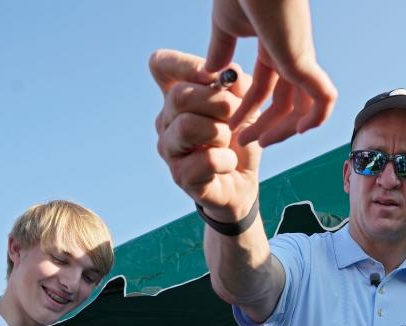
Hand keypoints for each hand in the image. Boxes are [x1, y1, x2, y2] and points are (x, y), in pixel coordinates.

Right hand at [149, 49, 260, 219]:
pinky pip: (207, 159)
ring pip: (188, 126)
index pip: (160, 64)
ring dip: (221, 132)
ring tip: (230, 141)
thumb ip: (237, 85)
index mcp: (176, 96)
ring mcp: (169, 148)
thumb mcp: (244, 105)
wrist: (242, 181)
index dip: (186, 64)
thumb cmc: (238, 138)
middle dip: (217, 102)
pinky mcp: (180, 175)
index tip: (214, 77)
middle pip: (179, 96)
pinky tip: (230, 162)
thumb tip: (230, 73)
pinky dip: (228, 159)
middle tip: (236, 115)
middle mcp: (165, 120)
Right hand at [205, 0, 336, 145]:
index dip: (250, 108)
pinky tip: (301, 131)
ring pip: (303, 106)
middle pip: (285, 101)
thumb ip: (220, 50)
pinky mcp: (303, 60)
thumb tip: (211, 73)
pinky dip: (316, 118)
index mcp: (273, 46)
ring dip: (283, 129)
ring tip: (260, 143)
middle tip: (244, 141)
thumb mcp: (224, 25)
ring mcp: (299, 59)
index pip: (266, 86)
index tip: (233, 124)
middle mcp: (291, 55)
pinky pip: (322, 98)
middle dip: (265, 124)